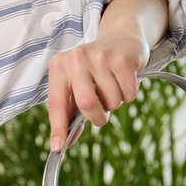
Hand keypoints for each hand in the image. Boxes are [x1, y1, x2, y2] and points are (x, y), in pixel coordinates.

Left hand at [47, 0, 166, 150]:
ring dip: (114, 103)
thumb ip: (69, 113)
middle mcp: (76, 58)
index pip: (56, 103)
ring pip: (112, 101)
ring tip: (111, 86)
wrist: (121, 38)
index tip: (57, 147)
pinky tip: (123, 79)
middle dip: (97, 117)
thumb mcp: (75, 85)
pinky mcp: (122, 58)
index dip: (58, 127)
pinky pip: (129, 94)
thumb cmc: (94, 69)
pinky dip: (129, 94)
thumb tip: (63, 143)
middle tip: (101, 115)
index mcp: (59, 66)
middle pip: (86, 104)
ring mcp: (100, 56)